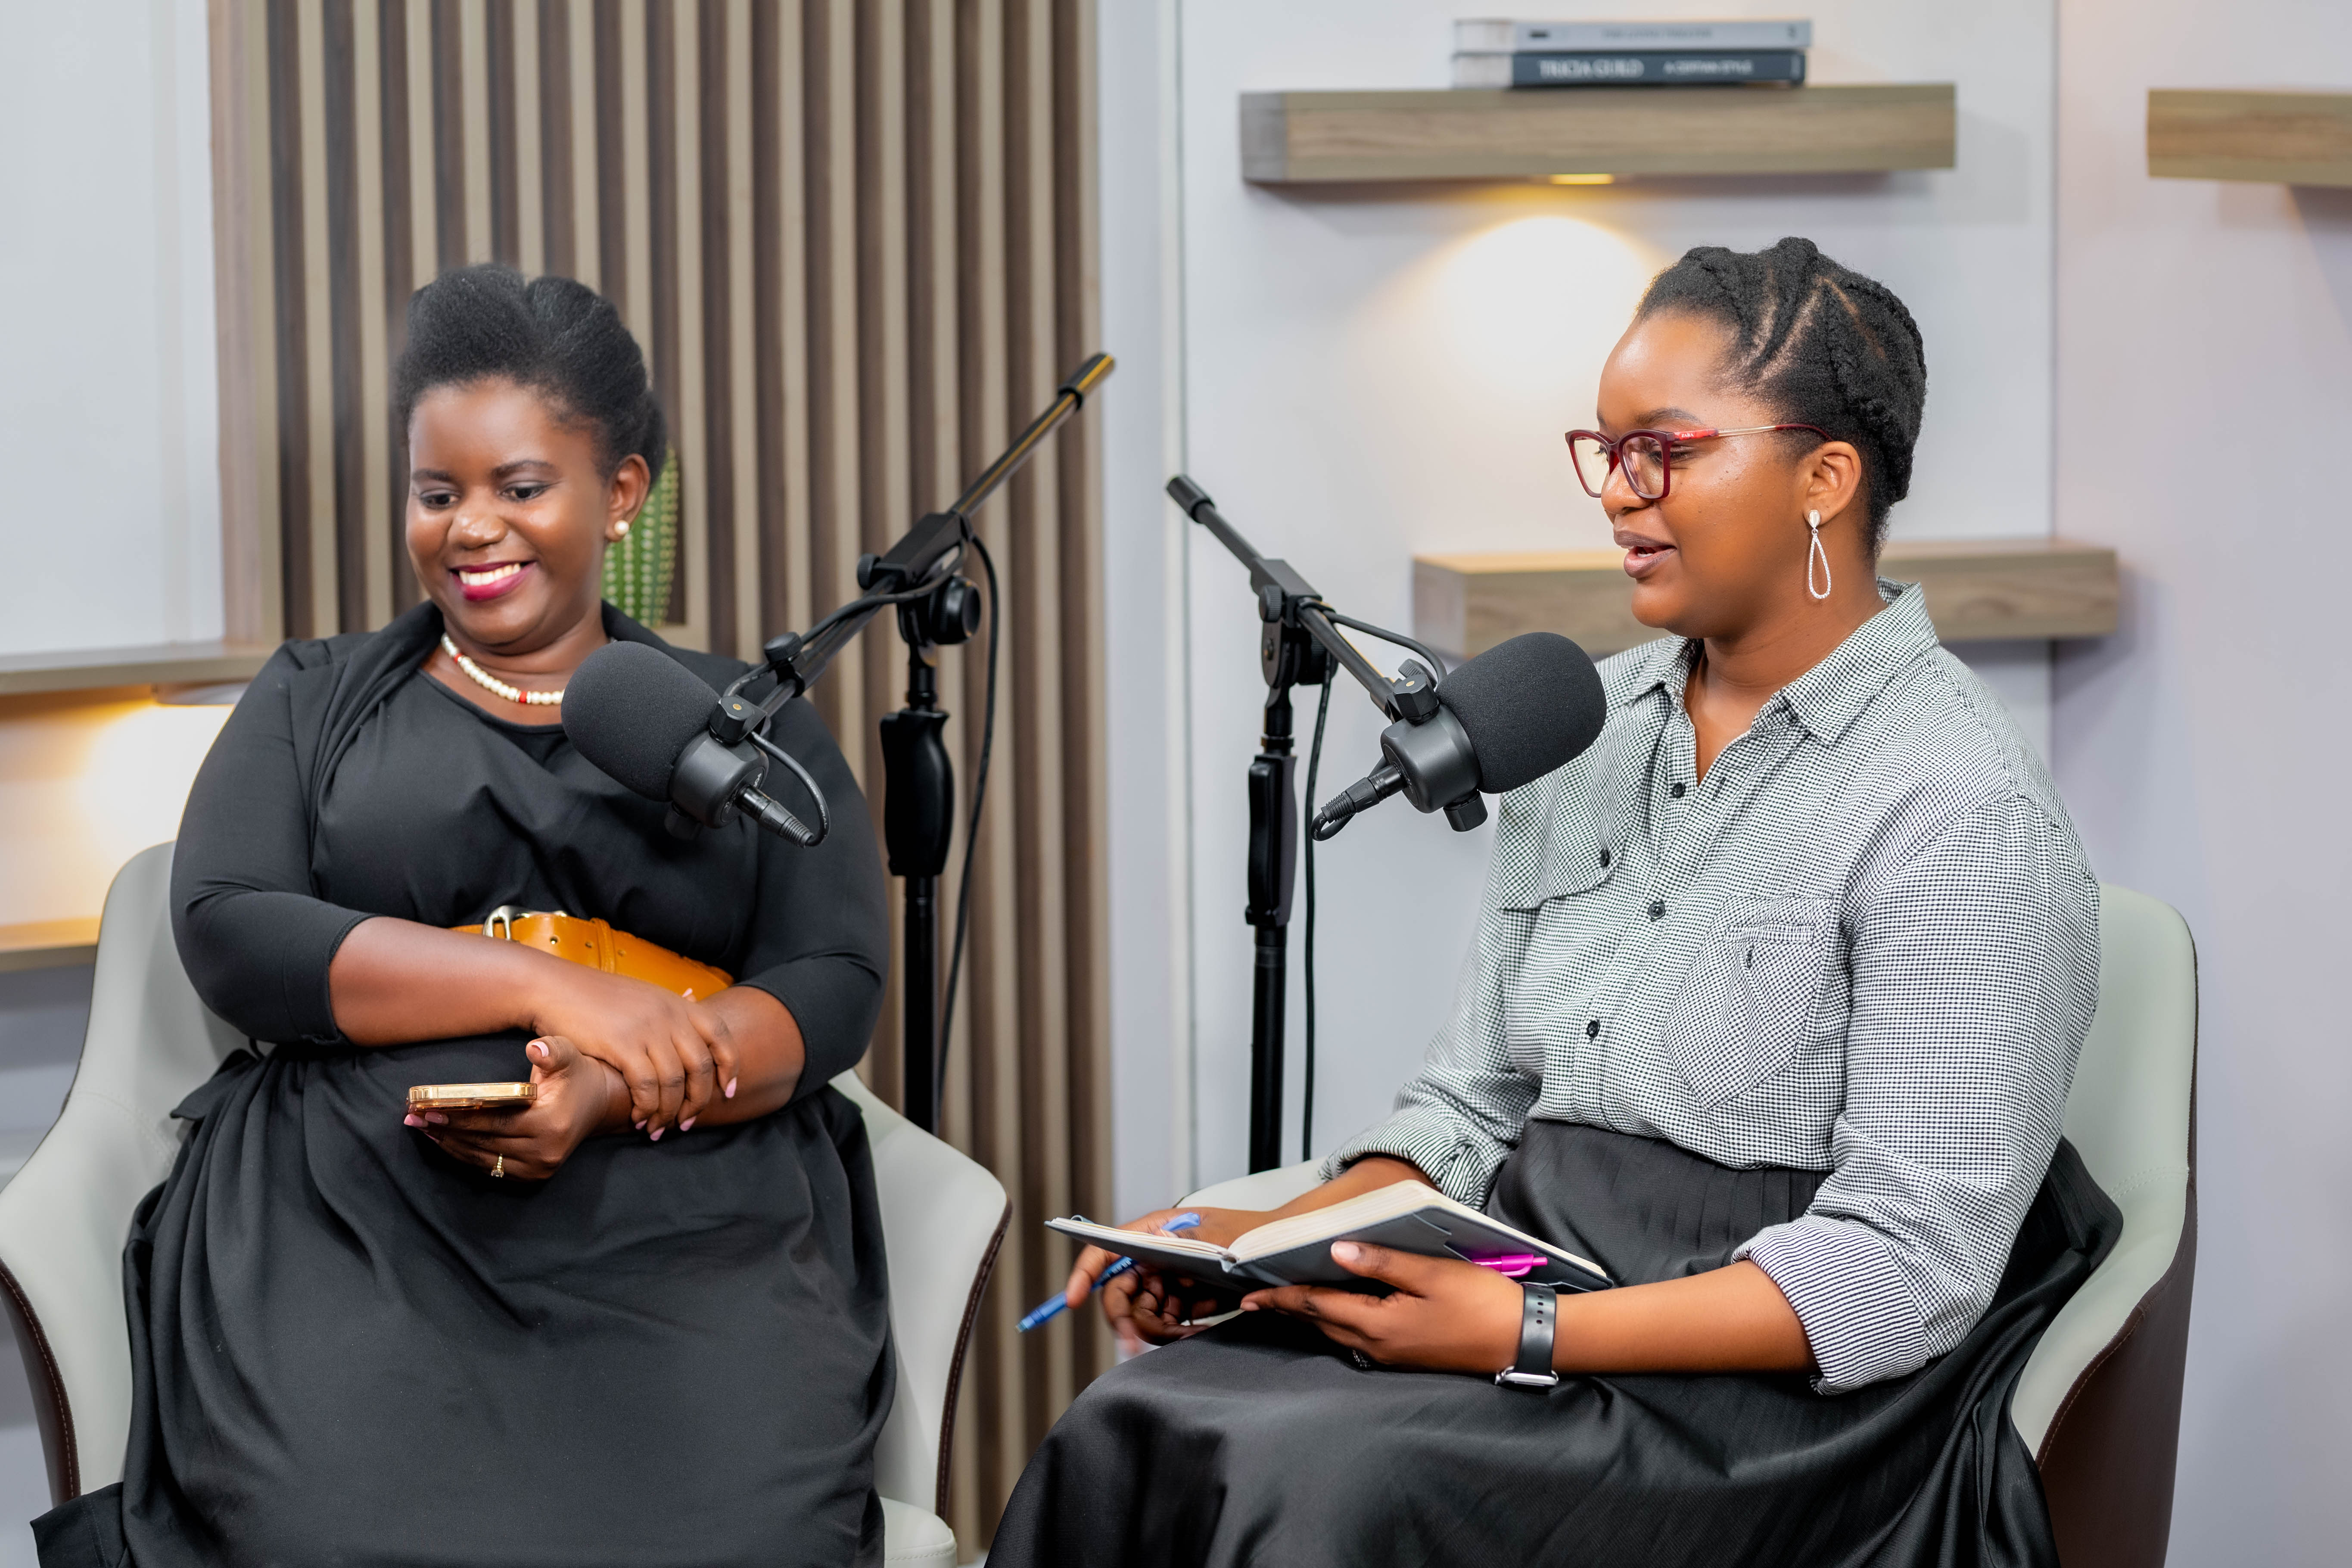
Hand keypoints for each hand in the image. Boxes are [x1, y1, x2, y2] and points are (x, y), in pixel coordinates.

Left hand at [404, 1035, 622, 1181]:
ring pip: (483, 1159)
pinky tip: (444, 1140)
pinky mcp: (533, 1176)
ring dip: (449, 1144)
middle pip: (484, 1143)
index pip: (495, 1122)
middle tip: (413, 1117)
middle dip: (446, 1130)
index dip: (461, 1116)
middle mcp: (545, 1152)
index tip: (430, 1108)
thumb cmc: (577, 1074)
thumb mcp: (568, 1054)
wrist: (600, 1103)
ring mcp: (539, 1169)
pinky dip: (464, 1154)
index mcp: (551, 1123)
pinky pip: (490, 1168)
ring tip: (421, 1127)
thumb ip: (551, 1050)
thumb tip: (534, 1049)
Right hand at [522, 966, 738, 1136]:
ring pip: (674, 1082)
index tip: (727, 1092)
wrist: (553, 988)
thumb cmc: (596, 996)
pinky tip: (638, 1117)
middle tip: (685, 1122)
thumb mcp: (643, 994)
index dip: (729, 1067)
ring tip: (658, 1128)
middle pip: (700, 1067)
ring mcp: (647, 1029)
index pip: (721, 1036)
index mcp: (678, 1004)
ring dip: (668, 1112)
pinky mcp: (622, 1045)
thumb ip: (669, 1006)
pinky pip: (647, 1086)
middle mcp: (669, 1015)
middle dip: (697, 1101)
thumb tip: (693, 1000)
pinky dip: (646, 1107)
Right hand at [1063, 1206, 1265, 1353]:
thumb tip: (1151, 1245)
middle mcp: (1153, 1258)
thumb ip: (1180, 1244)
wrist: (1279, 1252)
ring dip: (1161, 1330)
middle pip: (1120, 1293)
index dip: (1084, 1273)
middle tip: (1133, 1344)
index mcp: (1152, 1233)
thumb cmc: (1247, 1233)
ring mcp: (1166, 1281)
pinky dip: (1179, 1332)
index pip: (1106, 1249)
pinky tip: (1200, 1329)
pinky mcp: (1181, 1302)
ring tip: (1192, 1330)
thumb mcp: (1215, 1236)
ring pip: (1143, 1316)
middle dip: (1125, 1320)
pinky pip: (1167, 1325)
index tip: (1072, 1299)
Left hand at [1240, 1242, 1524, 1373]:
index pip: (1317, 1308)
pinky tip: (1336, 1310)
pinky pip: (1357, 1339)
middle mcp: (1378, 1346)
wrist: (1521, 1339)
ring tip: (1287, 1303)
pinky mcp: (1406, 1356)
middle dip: (1288, 1310)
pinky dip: (1336, 1322)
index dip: (1282, 1299)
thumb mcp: (1431, 1274)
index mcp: (1378, 1326)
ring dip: (1311, 1318)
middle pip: (1321, 1324)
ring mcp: (1392, 1355)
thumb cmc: (1481, 1304)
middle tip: (1257, 1299)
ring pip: (1338, 1334)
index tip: (1251, 1296)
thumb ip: (1382, 1263)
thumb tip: (1336, 1252)